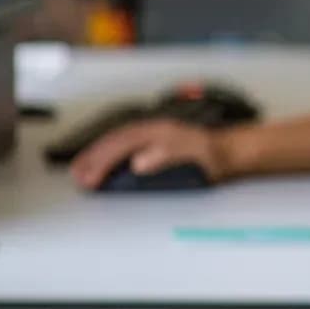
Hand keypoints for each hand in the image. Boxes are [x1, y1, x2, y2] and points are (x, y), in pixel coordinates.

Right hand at [69, 119, 228, 189]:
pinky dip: (108, 152)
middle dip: (93, 159)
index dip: (103, 162)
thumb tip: (138, 163)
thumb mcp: (195, 157)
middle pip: (115, 141)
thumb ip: (166, 158)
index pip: (122, 146)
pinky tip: (100, 162)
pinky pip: (124, 143)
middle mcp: (153, 129)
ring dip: (97, 155)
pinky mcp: (154, 140)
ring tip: (79, 171)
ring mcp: (153, 133)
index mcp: (160, 132)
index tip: (90, 179)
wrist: (231, 150)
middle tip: (77, 178)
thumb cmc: (215, 155)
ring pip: (117, 141)